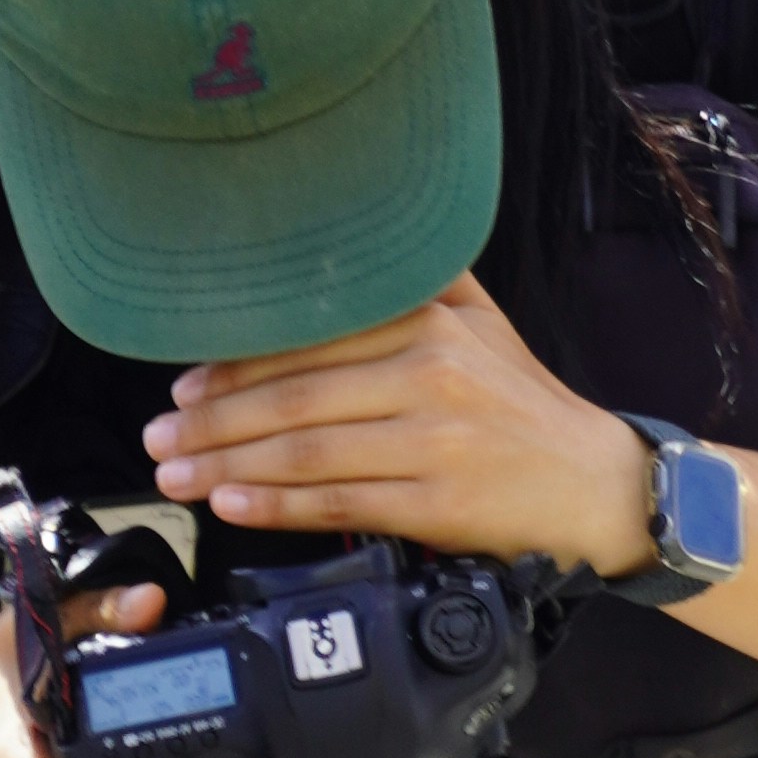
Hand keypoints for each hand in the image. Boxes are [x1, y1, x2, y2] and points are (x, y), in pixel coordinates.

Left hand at [148, 278, 651, 580]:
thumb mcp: (485, 324)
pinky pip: (338, 503)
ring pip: (307, 450)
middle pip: (295, 395)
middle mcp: (433, 375)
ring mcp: (436, 442)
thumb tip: (340, 252)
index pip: (310, 340)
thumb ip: (420, 284)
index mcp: (433, 323)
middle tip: (159, 434)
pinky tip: (231, 503)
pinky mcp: (438, 503)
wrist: (598, 485)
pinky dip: (275, 506)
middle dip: (212, 419)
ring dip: (227, 463)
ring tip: (175, 473)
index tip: (183, 383)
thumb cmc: (528, 408)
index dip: (235, 363)